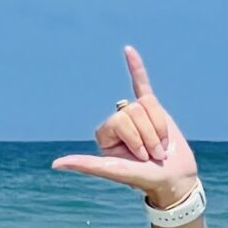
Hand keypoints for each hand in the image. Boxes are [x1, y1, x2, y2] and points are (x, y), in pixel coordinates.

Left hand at [51, 44, 199, 210]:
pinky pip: (142, 82)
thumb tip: (55, 164)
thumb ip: (86, 164)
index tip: (140, 158)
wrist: (172, 176)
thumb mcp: (113, 169)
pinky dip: (136, 66)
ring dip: (159, 128)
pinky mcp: (151, 107)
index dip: (135, 138)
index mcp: (105, 133)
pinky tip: (128, 50)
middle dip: (148, 135)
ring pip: (147, 105)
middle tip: (152, 154)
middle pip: (134, 111)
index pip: (120, 120)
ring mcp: (135, 112)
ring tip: (160, 147)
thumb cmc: (143, 177)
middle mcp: (118, 121)